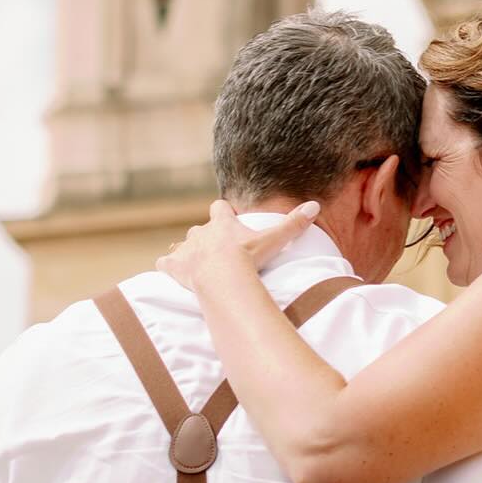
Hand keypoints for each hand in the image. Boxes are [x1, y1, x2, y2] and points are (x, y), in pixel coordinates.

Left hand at [157, 198, 320, 293]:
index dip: (223, 213)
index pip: (219, 208)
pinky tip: (169, 270)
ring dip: (188, 252)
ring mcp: (187, 249)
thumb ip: (294, 223)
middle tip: (218, 251)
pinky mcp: (175, 266)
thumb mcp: (274, 240)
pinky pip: (166, 262)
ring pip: (183, 245)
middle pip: (200, 229)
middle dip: (206, 237)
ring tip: (196, 263)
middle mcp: (201, 232)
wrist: (223, 278)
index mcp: (222, 223)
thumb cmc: (248, 258)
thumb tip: (316, 205)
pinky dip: (167, 266)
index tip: (229, 220)